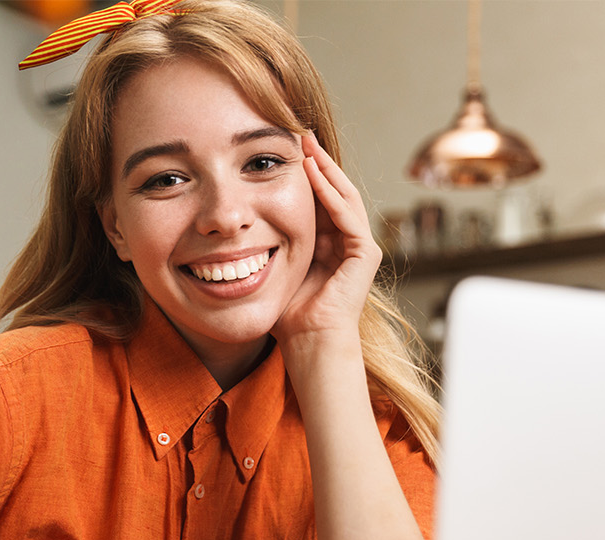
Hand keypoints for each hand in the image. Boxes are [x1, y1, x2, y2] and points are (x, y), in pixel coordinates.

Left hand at [273, 132, 381, 345]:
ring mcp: (360, 246)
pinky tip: (314, 173)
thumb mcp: (276, 264)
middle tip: (298, 132)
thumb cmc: (288, 312)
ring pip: (343, 195)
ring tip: (306, 145)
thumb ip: (269, 239)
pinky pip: (348, 215)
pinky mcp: (365, 254)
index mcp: (329, 242)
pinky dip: (331, 193)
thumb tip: (239, 216)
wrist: (307, 342)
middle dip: (317, 160)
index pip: (319, 197)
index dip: (304, 171)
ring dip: (325, 168)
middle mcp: (348, 241)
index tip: (283, 147)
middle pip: (334, 189)